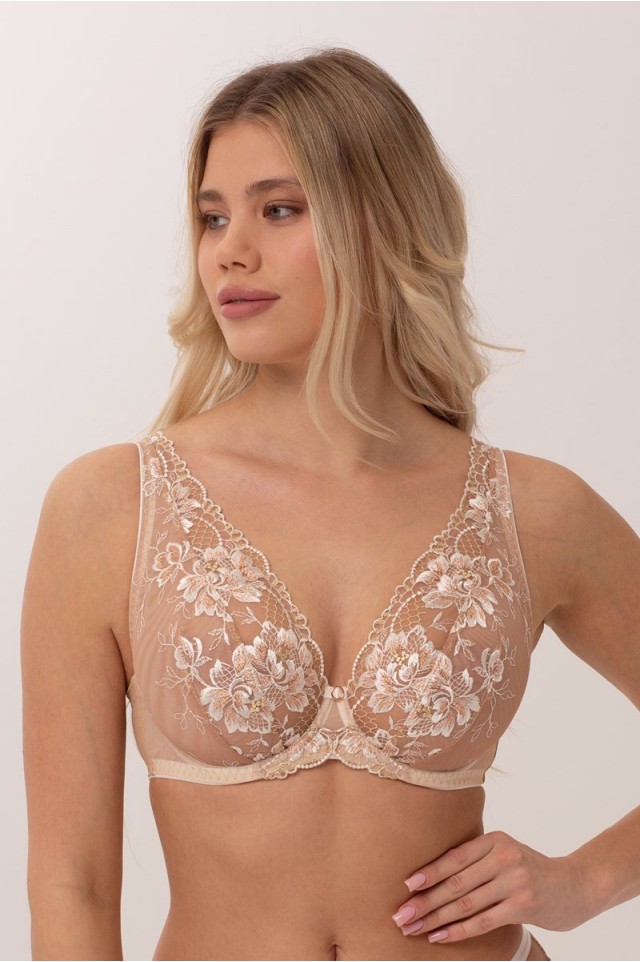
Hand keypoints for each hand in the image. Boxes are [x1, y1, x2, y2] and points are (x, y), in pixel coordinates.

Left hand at [391, 831, 590, 942]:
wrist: (575, 886)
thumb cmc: (530, 871)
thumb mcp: (505, 855)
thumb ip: (477, 860)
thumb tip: (430, 876)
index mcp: (494, 839)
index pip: (454, 857)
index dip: (428, 872)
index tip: (405, 885)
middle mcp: (503, 856)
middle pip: (455, 882)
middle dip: (424, 900)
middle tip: (400, 914)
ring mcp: (515, 881)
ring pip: (465, 903)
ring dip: (435, 918)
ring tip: (413, 928)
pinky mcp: (523, 906)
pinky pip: (482, 920)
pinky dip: (457, 930)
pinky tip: (438, 936)